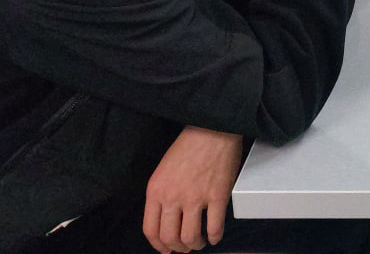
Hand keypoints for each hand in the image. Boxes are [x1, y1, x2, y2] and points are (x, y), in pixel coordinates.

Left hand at [142, 126, 242, 253]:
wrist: (213, 128)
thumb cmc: (189, 145)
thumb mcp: (164, 169)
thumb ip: (162, 194)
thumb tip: (168, 218)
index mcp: (156, 190)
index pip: (151, 230)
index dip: (159, 245)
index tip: (166, 249)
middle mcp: (173, 197)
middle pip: (170, 238)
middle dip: (178, 248)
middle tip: (185, 247)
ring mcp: (196, 197)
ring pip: (191, 237)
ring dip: (196, 245)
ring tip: (200, 242)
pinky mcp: (218, 196)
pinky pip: (215, 227)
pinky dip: (215, 237)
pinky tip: (215, 236)